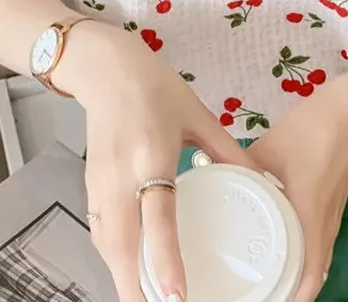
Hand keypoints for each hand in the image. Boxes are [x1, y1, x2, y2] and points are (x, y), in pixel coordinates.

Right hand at [69, 22, 257, 301]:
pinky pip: (99, 231)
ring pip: (107, 244)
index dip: (166, 261)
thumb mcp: (197, 115)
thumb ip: (227, 151)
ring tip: (145, 299)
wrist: (106, 68)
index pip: (157, 219)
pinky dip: (112, 256)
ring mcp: (99, 184)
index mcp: (152, 156)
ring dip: (123, 277)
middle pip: (122, 247)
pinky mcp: (89, 184)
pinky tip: (127, 268)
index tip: (178, 297)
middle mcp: (121, 177)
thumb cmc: (155, 87)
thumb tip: (258, 181)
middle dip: (137, 288)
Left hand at [247, 81, 347, 301]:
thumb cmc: (313, 130)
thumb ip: (243, 167)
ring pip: (319, 259)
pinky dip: (305, 257)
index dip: (292, 298)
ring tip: (269, 283)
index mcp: (310, 215)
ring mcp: (332, 215)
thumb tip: (215, 179)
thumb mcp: (270, 148)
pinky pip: (320, 243)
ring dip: (299, 276)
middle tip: (260, 296)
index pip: (309, 275)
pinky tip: (282, 249)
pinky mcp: (332, 205)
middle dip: (292, 293)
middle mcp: (325, 223)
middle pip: (315, 275)